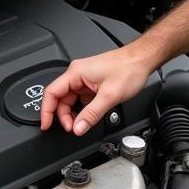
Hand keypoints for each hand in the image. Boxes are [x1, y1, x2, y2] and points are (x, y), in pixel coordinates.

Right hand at [40, 45, 155, 135]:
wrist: (142, 59)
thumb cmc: (128, 68)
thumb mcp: (109, 96)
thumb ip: (91, 114)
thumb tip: (77, 128)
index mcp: (76, 73)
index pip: (51, 93)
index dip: (46, 111)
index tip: (46, 125)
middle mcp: (77, 74)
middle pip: (60, 99)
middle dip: (63, 116)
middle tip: (72, 128)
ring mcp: (84, 79)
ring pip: (70, 100)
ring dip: (74, 114)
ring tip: (82, 124)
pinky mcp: (92, 83)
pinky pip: (81, 99)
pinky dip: (82, 109)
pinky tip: (90, 116)